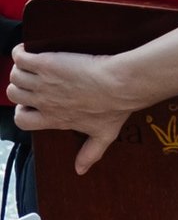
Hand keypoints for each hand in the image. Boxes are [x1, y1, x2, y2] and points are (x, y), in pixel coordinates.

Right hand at [5, 44, 142, 173]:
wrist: (120, 84)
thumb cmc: (115, 108)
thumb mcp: (103, 135)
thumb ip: (90, 153)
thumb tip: (81, 170)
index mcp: (53, 118)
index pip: (21, 120)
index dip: (22, 111)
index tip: (31, 104)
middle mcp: (44, 101)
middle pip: (14, 94)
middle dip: (20, 86)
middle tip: (33, 79)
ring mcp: (43, 82)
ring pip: (15, 75)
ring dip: (20, 69)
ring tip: (31, 64)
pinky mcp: (46, 63)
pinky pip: (20, 57)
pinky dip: (20, 52)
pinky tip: (27, 49)